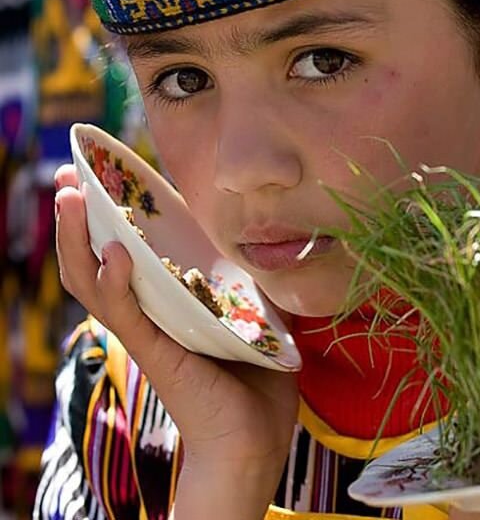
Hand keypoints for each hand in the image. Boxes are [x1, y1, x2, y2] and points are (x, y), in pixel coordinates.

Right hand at [55, 164, 297, 518]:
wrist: (254, 440)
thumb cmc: (257, 383)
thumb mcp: (260, 320)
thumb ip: (257, 287)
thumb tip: (275, 251)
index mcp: (169, 304)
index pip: (128, 253)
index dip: (110, 217)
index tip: (100, 176)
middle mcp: (149, 315)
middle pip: (97, 261)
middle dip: (79, 218)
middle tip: (68, 176)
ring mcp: (148, 335)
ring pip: (96, 284)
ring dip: (79, 240)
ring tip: (71, 198)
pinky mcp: (156, 356)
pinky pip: (127, 315)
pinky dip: (116, 285)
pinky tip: (114, 254)